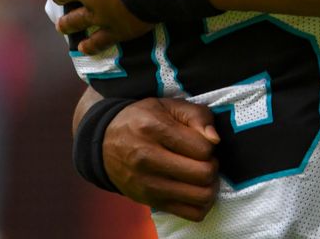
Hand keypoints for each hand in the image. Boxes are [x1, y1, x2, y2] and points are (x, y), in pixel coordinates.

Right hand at [102, 97, 221, 221]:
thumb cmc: (141, 120)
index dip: (210, 144)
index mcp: (154, 129)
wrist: (104, 142)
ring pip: (200, 196)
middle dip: (212, 165)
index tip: (202, 141)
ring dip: (209, 185)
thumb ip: (196, 115)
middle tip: (205, 159)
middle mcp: (148, 159)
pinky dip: (201, 204)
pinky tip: (195, 189)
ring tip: (201, 174)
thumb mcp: (167, 106)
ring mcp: (147, 184)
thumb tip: (215, 140)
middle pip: (203, 173)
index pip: (202, 148)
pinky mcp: (149, 201)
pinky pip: (191, 214)